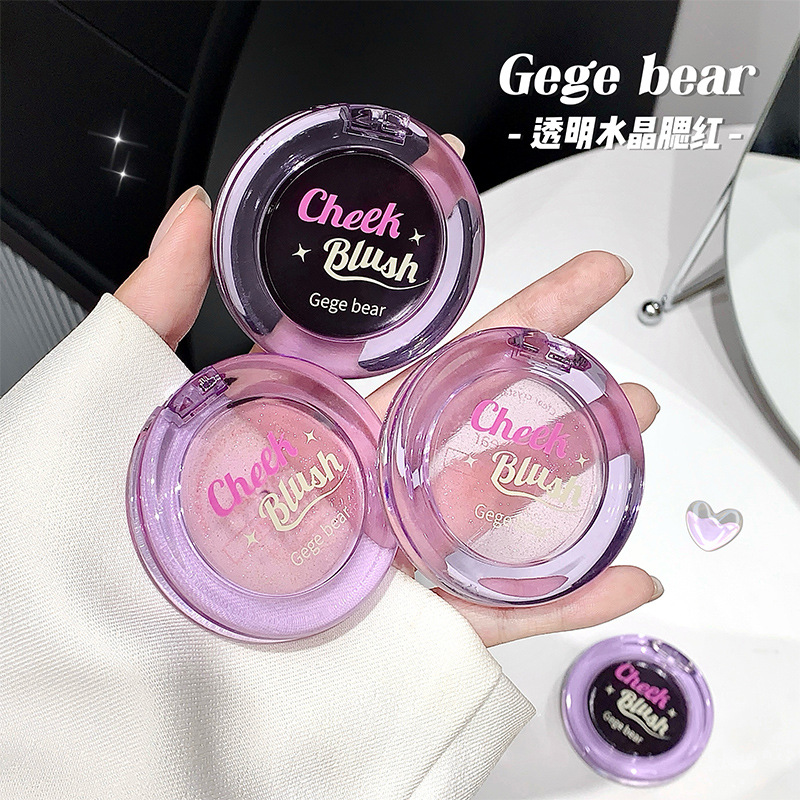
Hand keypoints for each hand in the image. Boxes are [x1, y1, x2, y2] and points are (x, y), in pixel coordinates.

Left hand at [116, 148, 661, 648]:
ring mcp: (391, 559)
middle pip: (474, 412)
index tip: (506, 243)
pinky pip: (499, 615)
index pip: (407, 346)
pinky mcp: (406, 635)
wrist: (98, 660)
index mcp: (316, 427)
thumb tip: (188, 208)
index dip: (462, 291)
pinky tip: (622, 570)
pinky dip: (565, 599)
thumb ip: (161, 300)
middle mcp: (365, 487)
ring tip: (630, 420)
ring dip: (576, 463)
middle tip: (601, 310)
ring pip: (504, 507)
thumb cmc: (94, 529)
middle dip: (545, 360)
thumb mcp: (122, 397)